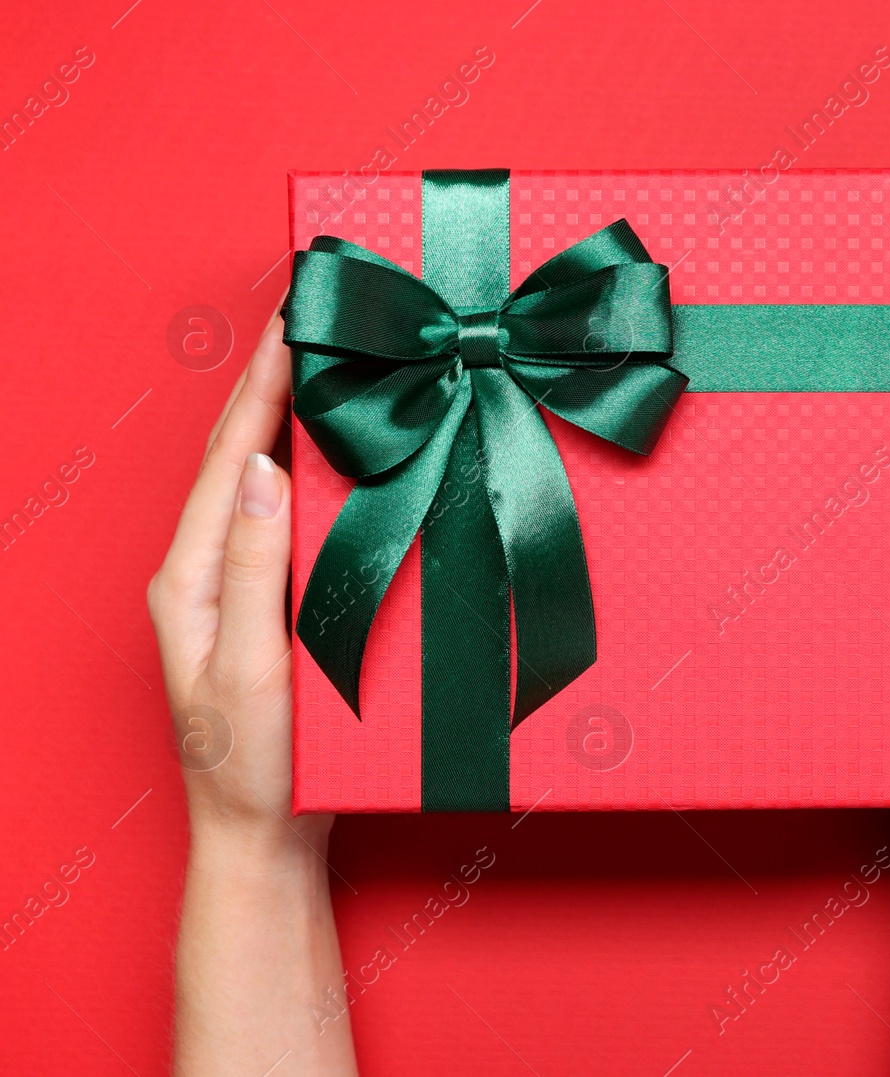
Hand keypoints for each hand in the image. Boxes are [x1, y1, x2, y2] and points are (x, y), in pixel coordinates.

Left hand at [147, 312, 323, 856]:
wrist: (265, 838)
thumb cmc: (254, 767)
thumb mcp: (248, 668)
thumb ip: (252, 569)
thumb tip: (258, 468)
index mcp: (189, 578)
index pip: (226, 457)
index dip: (261, 383)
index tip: (295, 319)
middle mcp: (206, 572)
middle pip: (238, 455)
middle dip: (275, 380)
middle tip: (317, 320)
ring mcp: (238, 589)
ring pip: (264, 482)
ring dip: (294, 418)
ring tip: (332, 364)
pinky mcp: (273, 606)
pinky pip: (293, 520)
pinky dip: (316, 471)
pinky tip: (347, 456)